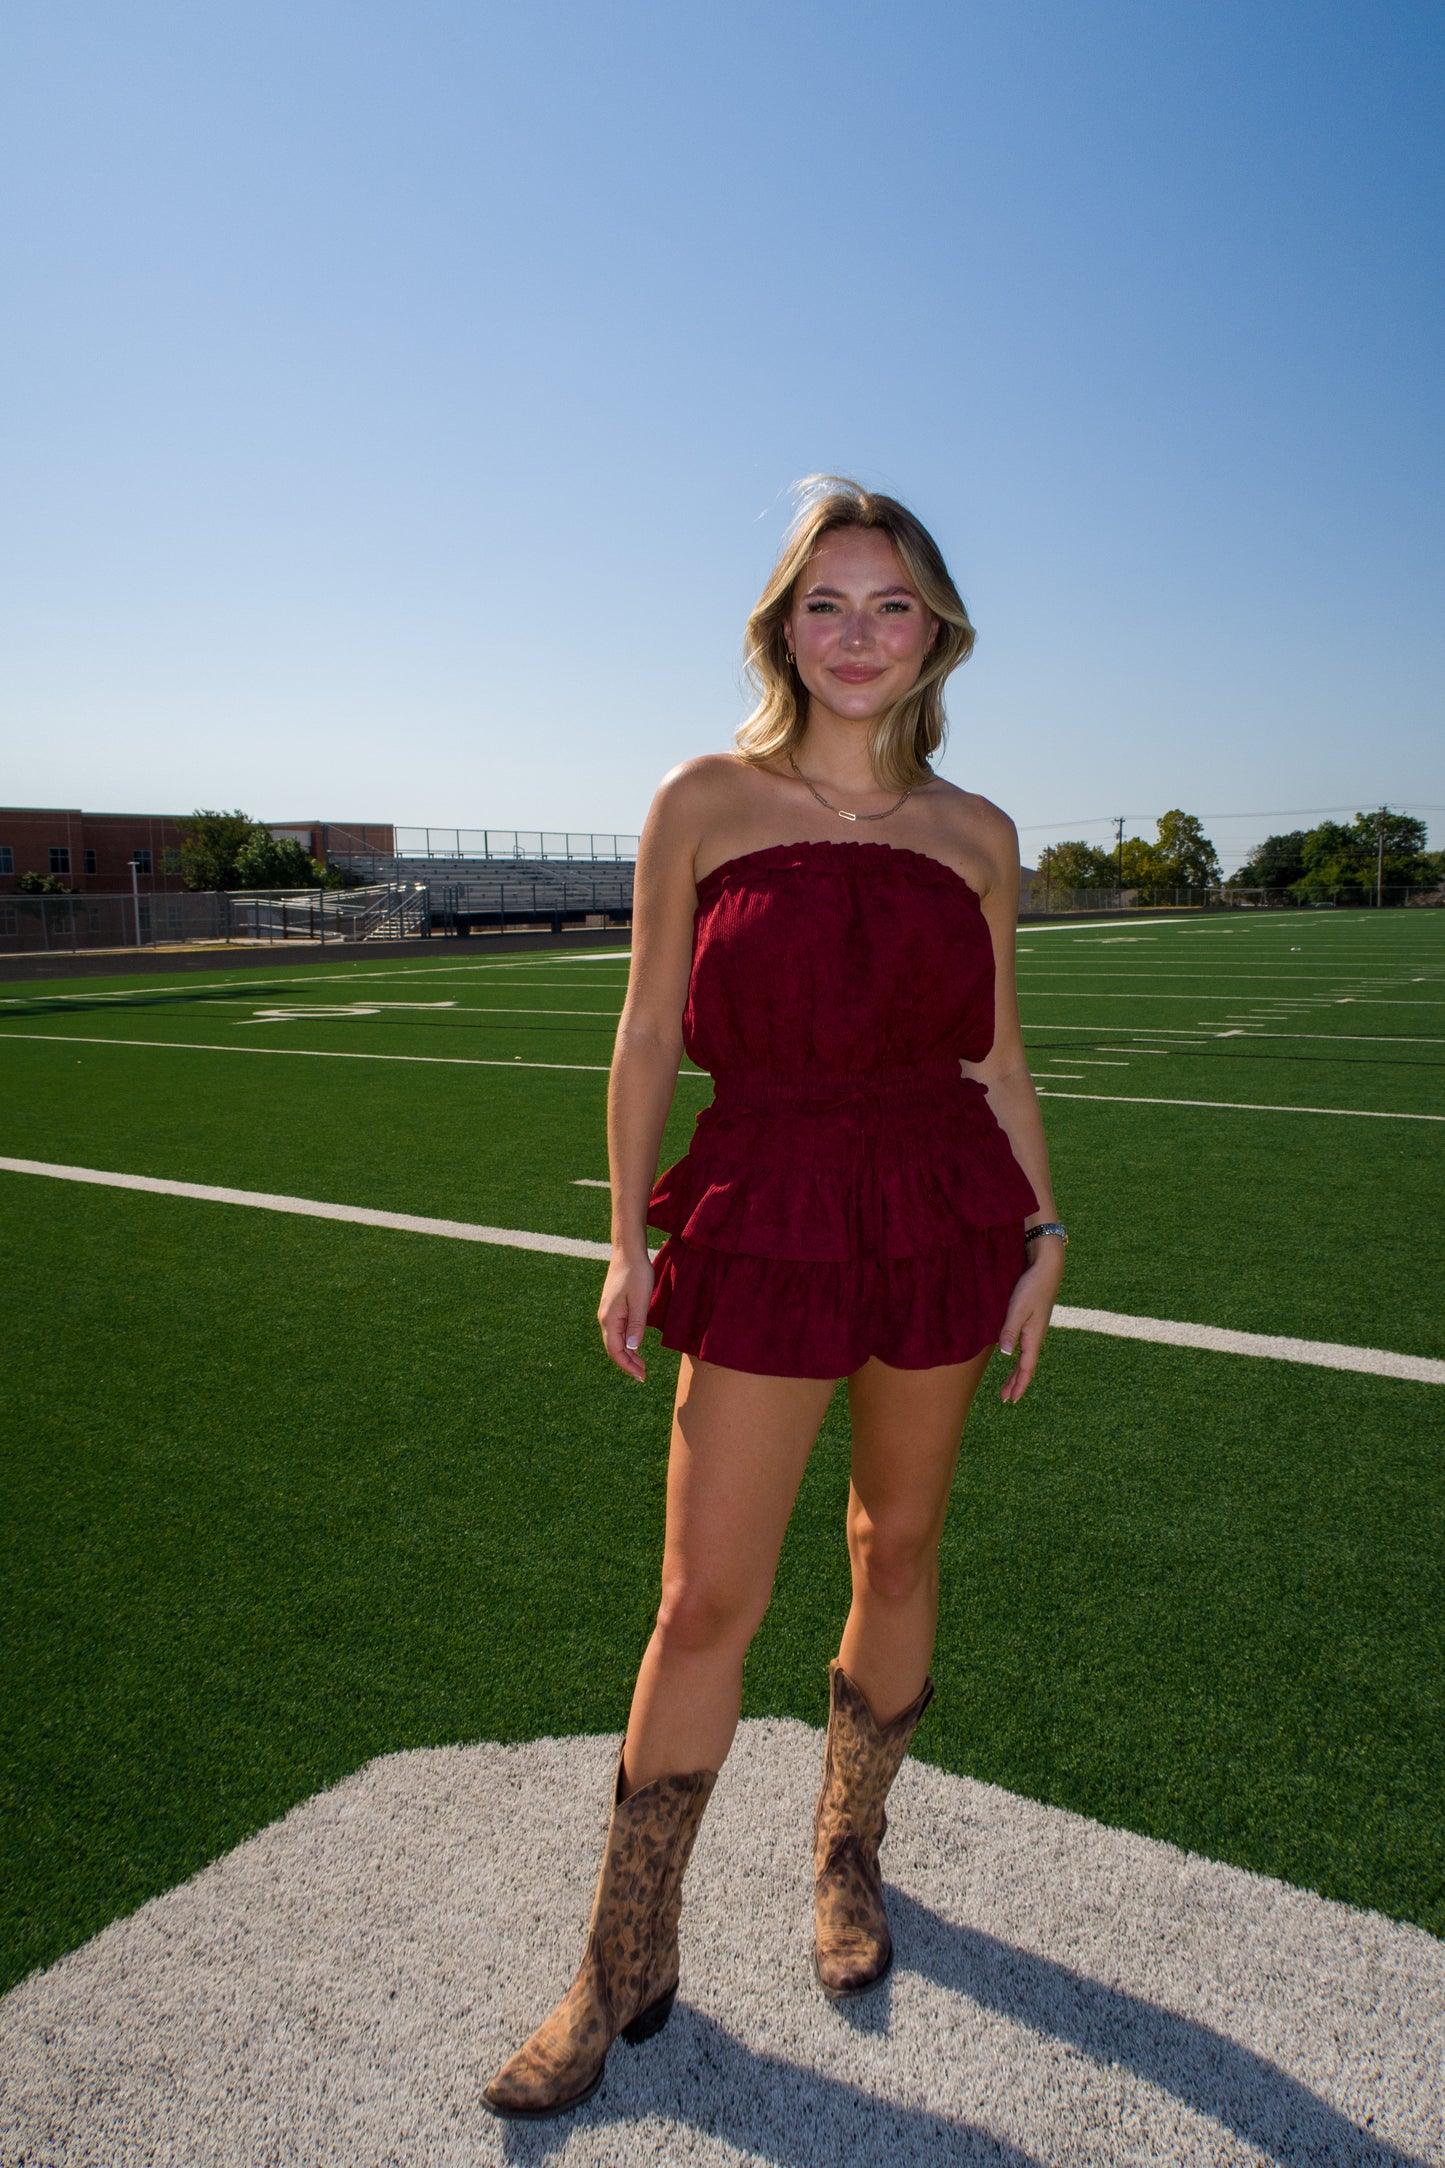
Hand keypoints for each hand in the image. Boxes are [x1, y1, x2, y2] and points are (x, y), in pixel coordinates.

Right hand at [598, 1251, 655, 1380]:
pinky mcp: (613, 1308)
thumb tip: (632, 1348)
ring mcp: (608, 1313)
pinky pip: (617, 1332)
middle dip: (627, 1364)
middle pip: (613, 1349)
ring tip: (641, 1364)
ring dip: (627, 1355)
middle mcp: (605, 1318)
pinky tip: (635, 1346)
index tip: (641, 1376)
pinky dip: (626, 1343)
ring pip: (615, 1341)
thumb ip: (637, 1325)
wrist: (628, 1253)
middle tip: (643, 1374)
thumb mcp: (641, 1301)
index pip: (616, 1351)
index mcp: (610, 1319)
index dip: (627, 1366)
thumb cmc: (636, 1275)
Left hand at [997, 1237, 1064, 1403]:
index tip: (1010, 1400)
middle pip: (1026, 1367)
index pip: (1025, 1368)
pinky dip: (1018, 1358)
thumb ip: (1010, 1331)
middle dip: (1015, 1383)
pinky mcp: (1033, 1321)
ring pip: (1025, 1357)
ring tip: (1007, 1384)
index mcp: (1034, 1338)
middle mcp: (1036, 1337)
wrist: (1046, 1267)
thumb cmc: (1031, 1287)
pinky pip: (1025, 1346)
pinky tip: (1013, 1356)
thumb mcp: (1017, 1309)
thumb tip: (1006, 1356)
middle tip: (1005, 1398)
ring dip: (1016, 1372)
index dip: (1018, 1385)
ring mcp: (1035, 1329)